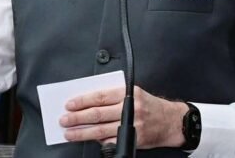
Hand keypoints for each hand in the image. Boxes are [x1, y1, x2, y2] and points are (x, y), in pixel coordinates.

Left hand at [60, 85, 186, 148]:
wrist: (170, 121)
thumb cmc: (150, 105)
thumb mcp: (133, 93)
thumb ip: (113, 96)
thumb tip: (87, 103)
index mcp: (128, 93)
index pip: (100, 97)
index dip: (82, 101)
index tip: (69, 104)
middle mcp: (130, 108)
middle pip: (97, 114)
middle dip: (77, 117)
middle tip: (64, 120)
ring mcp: (131, 125)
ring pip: (101, 130)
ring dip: (82, 132)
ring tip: (70, 133)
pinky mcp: (133, 139)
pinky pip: (111, 141)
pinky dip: (98, 141)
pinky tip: (88, 140)